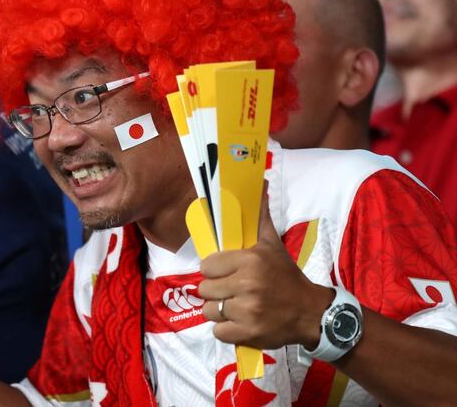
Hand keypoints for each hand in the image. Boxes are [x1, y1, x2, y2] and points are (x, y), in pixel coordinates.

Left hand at [198, 183, 333, 348]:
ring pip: (209, 311)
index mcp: (250, 261)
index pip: (207, 266)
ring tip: (235, 307)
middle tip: (230, 291)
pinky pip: (218, 332)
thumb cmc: (286, 276)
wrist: (311, 313)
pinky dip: (226, 330)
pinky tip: (239, 322)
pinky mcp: (248, 333)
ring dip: (219, 311)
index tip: (224, 273)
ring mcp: (248, 311)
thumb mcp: (272, 245)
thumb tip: (259, 183)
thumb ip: (260, 217)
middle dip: (215, 291)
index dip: (213, 271)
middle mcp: (248, 284)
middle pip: (205, 289)